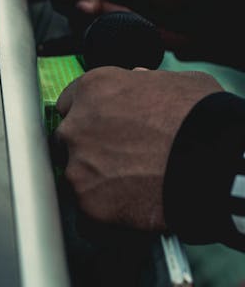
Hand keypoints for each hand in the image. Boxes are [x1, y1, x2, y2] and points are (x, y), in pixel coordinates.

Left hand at [55, 67, 221, 229]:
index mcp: (93, 88)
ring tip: (131, 182)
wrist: (217, 163)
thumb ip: (145, 81)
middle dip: (90, 146)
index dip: (91, 115)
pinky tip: (132, 202)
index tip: (104, 126)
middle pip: (70, 138)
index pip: (71, 102)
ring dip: (97, 177)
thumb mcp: (177, 82)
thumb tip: (138, 80)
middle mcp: (76, 124)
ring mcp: (78, 163)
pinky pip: (89, 203)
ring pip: (77, 172)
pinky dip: (107, 205)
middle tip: (121, 157)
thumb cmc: (204, 119)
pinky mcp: (87, 198)